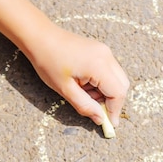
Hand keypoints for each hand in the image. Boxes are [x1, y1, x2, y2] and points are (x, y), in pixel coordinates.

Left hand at [0, 0, 129, 126]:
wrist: (40, 36)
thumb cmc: (48, 62)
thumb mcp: (65, 90)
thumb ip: (85, 106)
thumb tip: (100, 119)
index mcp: (99, 65)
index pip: (118, 93)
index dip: (115, 110)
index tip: (109, 124)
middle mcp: (107, 56)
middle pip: (122, 85)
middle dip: (112, 101)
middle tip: (95, 110)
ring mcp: (105, 51)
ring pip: (117, 79)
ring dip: (106, 92)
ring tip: (83, 93)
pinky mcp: (100, 50)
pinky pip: (110, 71)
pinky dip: (102, 82)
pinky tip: (84, 84)